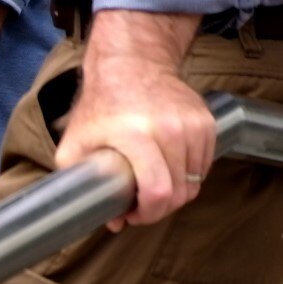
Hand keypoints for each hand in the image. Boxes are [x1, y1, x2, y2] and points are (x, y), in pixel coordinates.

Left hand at [54, 10, 212, 229]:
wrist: (132, 63)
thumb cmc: (101, 105)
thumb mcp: (75, 141)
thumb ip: (82, 180)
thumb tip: (112, 220)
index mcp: (136, 135)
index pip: (158, 191)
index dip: (148, 213)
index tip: (133, 214)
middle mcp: (170, 129)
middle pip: (180, 192)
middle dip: (160, 208)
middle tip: (141, 204)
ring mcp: (192, 124)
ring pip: (195, 181)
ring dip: (176, 191)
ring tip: (153, 185)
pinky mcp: (207, 121)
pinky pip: (204, 164)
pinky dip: (189, 174)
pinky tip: (168, 169)